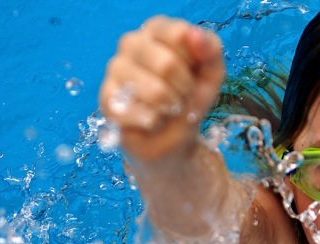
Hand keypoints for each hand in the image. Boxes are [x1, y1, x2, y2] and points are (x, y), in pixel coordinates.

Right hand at [98, 16, 224, 161]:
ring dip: (172, 107)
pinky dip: (157, 123)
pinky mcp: (107, 99)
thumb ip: (210, 50)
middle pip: (168, 65)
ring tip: (168, 108)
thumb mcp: (211, 74)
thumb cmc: (190, 98)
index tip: (195, 73)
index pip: (180, 34)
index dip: (195, 62)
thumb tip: (195, 34)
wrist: (174, 137)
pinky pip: (142, 113)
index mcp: (157, 30)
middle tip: (183, 96)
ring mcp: (115, 69)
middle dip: (185, 89)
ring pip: (155, 92)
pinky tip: (153, 120)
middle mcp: (132, 43)